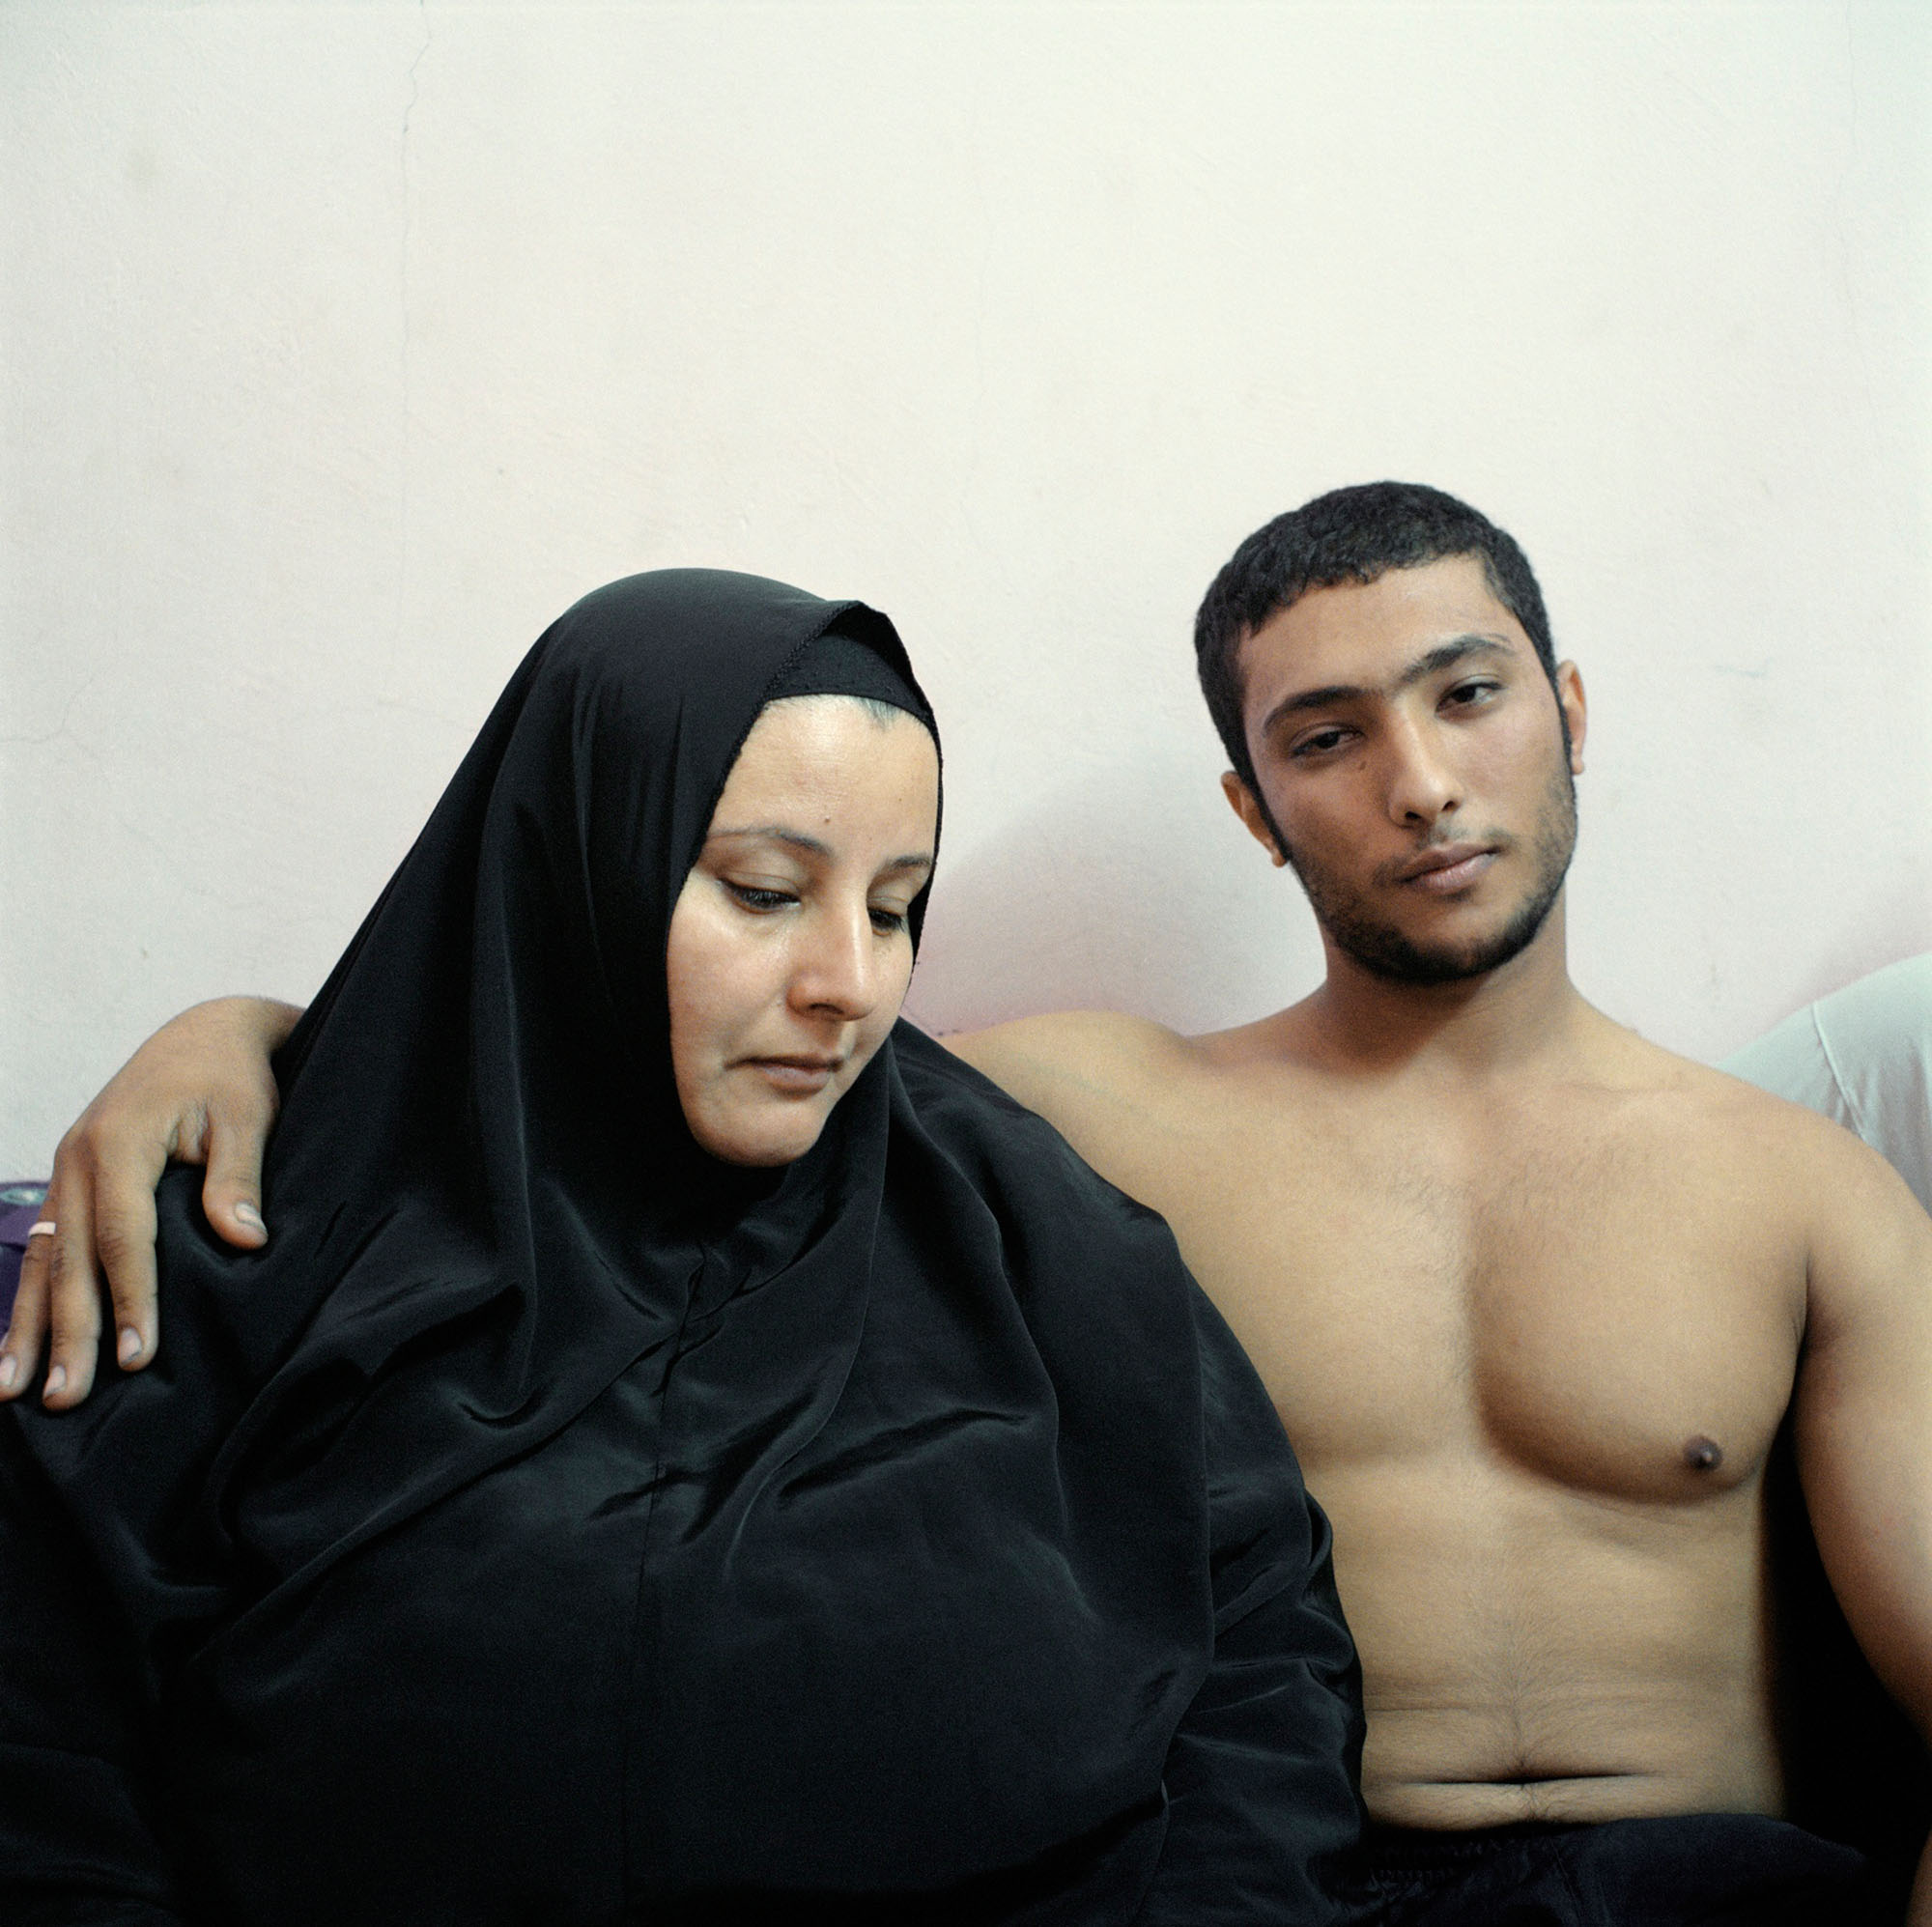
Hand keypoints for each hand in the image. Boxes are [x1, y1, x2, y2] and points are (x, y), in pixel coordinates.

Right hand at [0, 997, 302, 1408]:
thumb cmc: (231, 1077)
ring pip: (43, 1261)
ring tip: (14, 1391)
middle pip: (70, 1259)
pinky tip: (13, 1350)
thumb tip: (245, 1240)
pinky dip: (29, 1300)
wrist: (203, 1034)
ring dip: (29, 1327)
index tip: (141, 1356)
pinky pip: (42, 1250)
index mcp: (119, 1141)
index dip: (130, 1297)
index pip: (123, 1235)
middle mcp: (77, 1159)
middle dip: (67, 1332)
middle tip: (67, 1397)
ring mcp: (64, 1172)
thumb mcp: (247, 1116)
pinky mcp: (67, 1184)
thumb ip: (238, 1177)